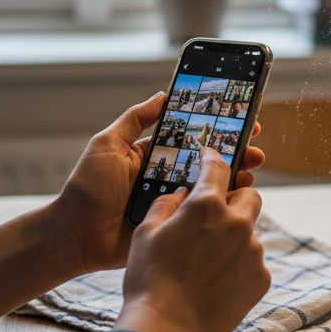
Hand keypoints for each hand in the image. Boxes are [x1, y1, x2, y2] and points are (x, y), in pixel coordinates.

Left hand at [50, 93, 264, 275]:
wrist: (76, 236)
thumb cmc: (87, 189)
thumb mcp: (106, 145)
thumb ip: (134, 120)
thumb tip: (163, 95)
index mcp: (153, 156)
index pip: (190, 138)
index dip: (214, 128)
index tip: (238, 117)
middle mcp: (166, 177)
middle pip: (207, 161)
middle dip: (233, 151)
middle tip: (254, 144)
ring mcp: (173, 203)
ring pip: (210, 186)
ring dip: (234, 175)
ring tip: (251, 166)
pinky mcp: (175, 226)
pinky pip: (202, 214)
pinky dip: (222, 204)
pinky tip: (237, 195)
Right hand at [116, 147, 269, 331]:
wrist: (167, 328)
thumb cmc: (149, 278)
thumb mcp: (146, 233)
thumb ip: (167, 204)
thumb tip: (182, 194)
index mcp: (206, 205)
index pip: (217, 167)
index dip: (213, 157)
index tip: (211, 155)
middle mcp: (237, 223)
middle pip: (249, 196)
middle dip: (235, 199)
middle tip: (215, 214)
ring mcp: (253, 252)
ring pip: (250, 233)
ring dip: (234, 237)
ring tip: (207, 261)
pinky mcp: (261, 278)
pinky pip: (253, 261)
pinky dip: (239, 265)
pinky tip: (216, 281)